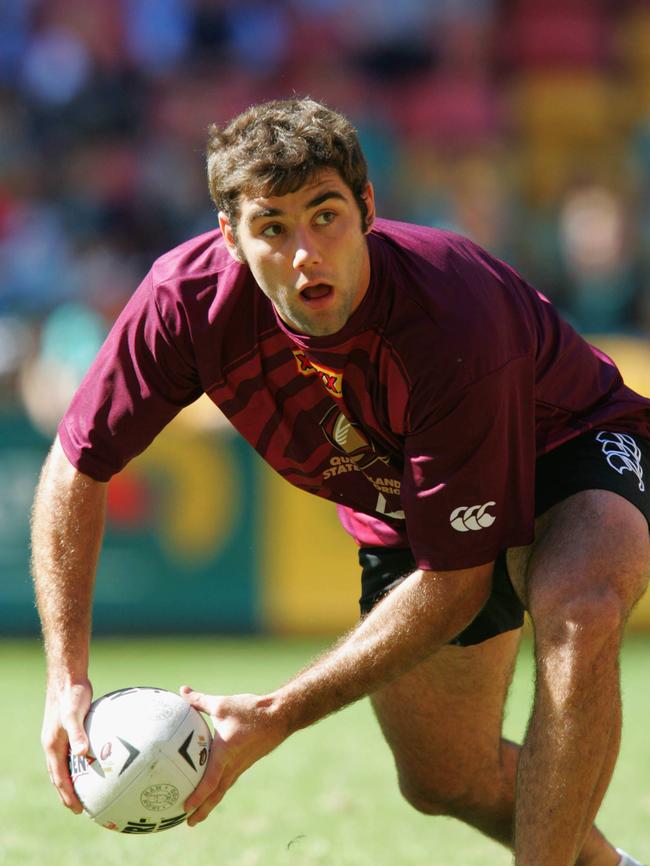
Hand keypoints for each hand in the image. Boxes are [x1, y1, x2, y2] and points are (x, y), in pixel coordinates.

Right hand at [41, 678, 92, 812]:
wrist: (67, 676)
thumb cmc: (71, 694)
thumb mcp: (73, 714)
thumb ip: (77, 734)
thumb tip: (82, 753)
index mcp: (52, 746)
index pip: (59, 778)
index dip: (67, 795)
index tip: (78, 809)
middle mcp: (54, 744)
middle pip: (59, 776)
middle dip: (68, 793)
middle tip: (81, 808)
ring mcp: (61, 736)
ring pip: (66, 764)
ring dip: (73, 779)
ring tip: (86, 791)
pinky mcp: (70, 728)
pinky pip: (75, 750)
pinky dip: (82, 761)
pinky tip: (96, 761)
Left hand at [180, 685, 288, 825]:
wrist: (279, 715)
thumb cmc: (251, 710)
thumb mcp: (223, 704)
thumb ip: (200, 700)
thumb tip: (182, 691)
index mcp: (226, 754)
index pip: (210, 781)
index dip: (197, 796)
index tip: (185, 807)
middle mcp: (233, 764)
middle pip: (216, 794)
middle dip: (202, 809)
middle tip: (188, 823)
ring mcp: (241, 765)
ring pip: (223, 789)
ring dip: (210, 802)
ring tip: (198, 813)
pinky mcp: (246, 762)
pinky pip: (229, 779)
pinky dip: (219, 788)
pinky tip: (214, 786)